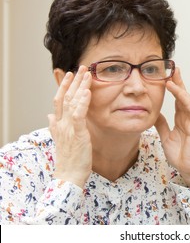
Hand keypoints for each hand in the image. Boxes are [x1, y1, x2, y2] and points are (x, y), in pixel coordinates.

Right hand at [48, 66, 92, 187]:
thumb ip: (55, 126)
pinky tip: (87, 92)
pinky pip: (79, 115)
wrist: (69, 174)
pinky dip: (83, 102)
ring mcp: (68, 128)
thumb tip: (49, 115)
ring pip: (72, 102)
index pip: (59, 100)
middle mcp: (61, 123)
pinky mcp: (77, 133)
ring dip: (80, 87)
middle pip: (66, 97)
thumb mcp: (61, 139)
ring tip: (86, 74)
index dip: (64, 86)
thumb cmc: (69, 158)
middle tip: (82, 68)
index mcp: (58, 124)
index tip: (69, 75)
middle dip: (74, 82)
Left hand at [154, 67, 189, 186]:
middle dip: (178, 81)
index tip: (165, 76)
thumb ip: (162, 124)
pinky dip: (183, 97)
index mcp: (182, 120)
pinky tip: (175, 89)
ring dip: (180, 85)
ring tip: (172, 74)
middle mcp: (188, 118)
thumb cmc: (181, 156)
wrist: (188, 170)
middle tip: (172, 67)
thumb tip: (154, 113)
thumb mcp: (165, 137)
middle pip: (183, 95)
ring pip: (188, 98)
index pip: (177, 99)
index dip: (173, 87)